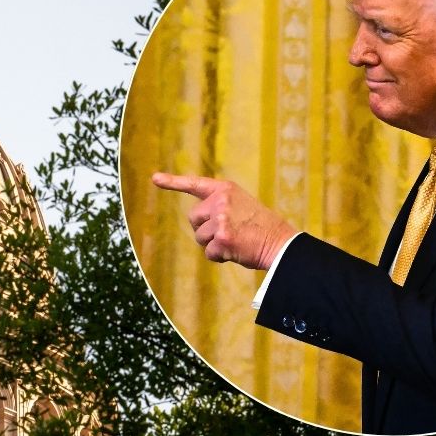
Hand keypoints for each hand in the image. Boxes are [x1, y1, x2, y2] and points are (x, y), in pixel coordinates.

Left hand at [152, 172, 297, 269]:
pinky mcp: (222, 238)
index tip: (154, 179)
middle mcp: (221, 201)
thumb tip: (198, 223)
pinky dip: (220, 257)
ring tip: (235, 241)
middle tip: (227, 232)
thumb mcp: (241, 205)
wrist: (281, 242)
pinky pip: (209, 253)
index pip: (195, 184)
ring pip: (200, 238)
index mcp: (225, 189)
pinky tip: (236, 251)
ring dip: (213, 244)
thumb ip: (220, 206)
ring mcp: (221, 219)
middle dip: (204, 229)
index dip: (173, 182)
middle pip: (193, 219)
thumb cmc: (261, 227)